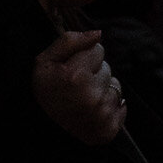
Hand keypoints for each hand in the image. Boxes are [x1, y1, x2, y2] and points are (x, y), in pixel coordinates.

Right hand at [33, 29, 123, 145]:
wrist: (41, 129)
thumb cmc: (44, 91)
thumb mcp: (44, 61)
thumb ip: (70, 41)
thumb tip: (98, 34)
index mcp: (75, 77)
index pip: (98, 50)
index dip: (84, 57)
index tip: (72, 69)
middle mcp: (91, 96)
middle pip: (107, 68)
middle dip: (94, 73)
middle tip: (76, 86)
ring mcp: (102, 114)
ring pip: (116, 86)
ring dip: (102, 89)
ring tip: (83, 99)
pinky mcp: (109, 129)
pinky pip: (122, 105)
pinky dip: (110, 106)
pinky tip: (92, 111)